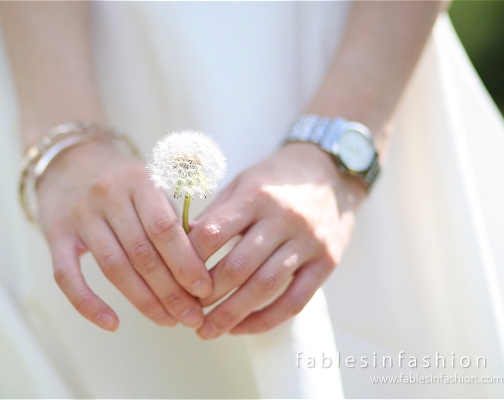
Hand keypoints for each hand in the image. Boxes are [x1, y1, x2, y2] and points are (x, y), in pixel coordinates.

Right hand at [36, 136, 212, 330]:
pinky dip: (88, 304)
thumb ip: (172, 219)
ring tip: (167, 321)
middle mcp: (108, 195)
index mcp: (139, 180)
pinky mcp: (54, 234)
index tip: (204, 290)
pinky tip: (112, 324)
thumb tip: (199, 267)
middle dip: (171, 291)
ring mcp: (79, 215)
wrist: (68, 159)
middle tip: (191, 316)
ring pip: (114, 267)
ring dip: (143, 301)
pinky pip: (68, 276)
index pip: (165, 229)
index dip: (186, 263)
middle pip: (142, 253)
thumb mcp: (150, 185)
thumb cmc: (121, 180)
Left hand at [188, 142, 366, 337]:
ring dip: (231, 314)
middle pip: (238, 266)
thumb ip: (216, 213)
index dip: (188, 259)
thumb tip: (181, 244)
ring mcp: (308, 242)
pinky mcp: (327, 262)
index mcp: (256, 195)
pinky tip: (242, 328)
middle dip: (207, 294)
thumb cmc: (276, 179)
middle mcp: (283, 219)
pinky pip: (295, 301)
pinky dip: (266, 319)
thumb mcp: (243, 182)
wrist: (331, 171)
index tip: (172, 277)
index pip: (213, 232)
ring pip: (265, 287)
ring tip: (207, 330)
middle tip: (186, 310)